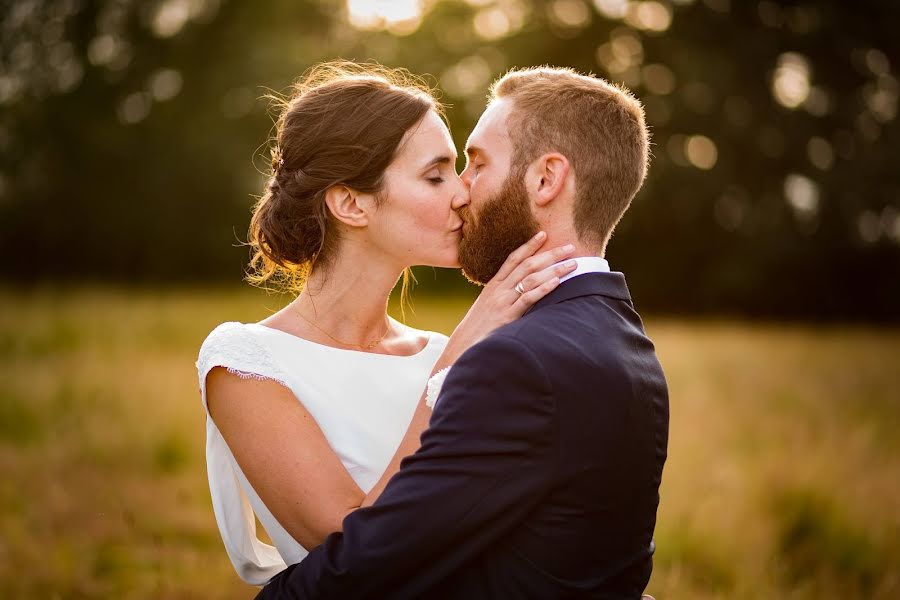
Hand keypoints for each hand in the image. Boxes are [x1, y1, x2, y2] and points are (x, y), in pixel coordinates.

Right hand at [444, 231, 576, 362]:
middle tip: (570, 247)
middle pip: (527, 265)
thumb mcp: (489, 305)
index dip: (529, 245)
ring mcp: (503, 301)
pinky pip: (527, 299)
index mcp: (494, 284)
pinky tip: (557, 283)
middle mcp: (499, 289)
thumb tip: (522, 289)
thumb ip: (504, 295)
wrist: (464, 344)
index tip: (543, 234)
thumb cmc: (479, 327)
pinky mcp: (507, 316)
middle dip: (550, 254)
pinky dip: (543, 289)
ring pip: (531, 279)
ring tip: (572, 264)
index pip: (513, 259)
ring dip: (554, 270)